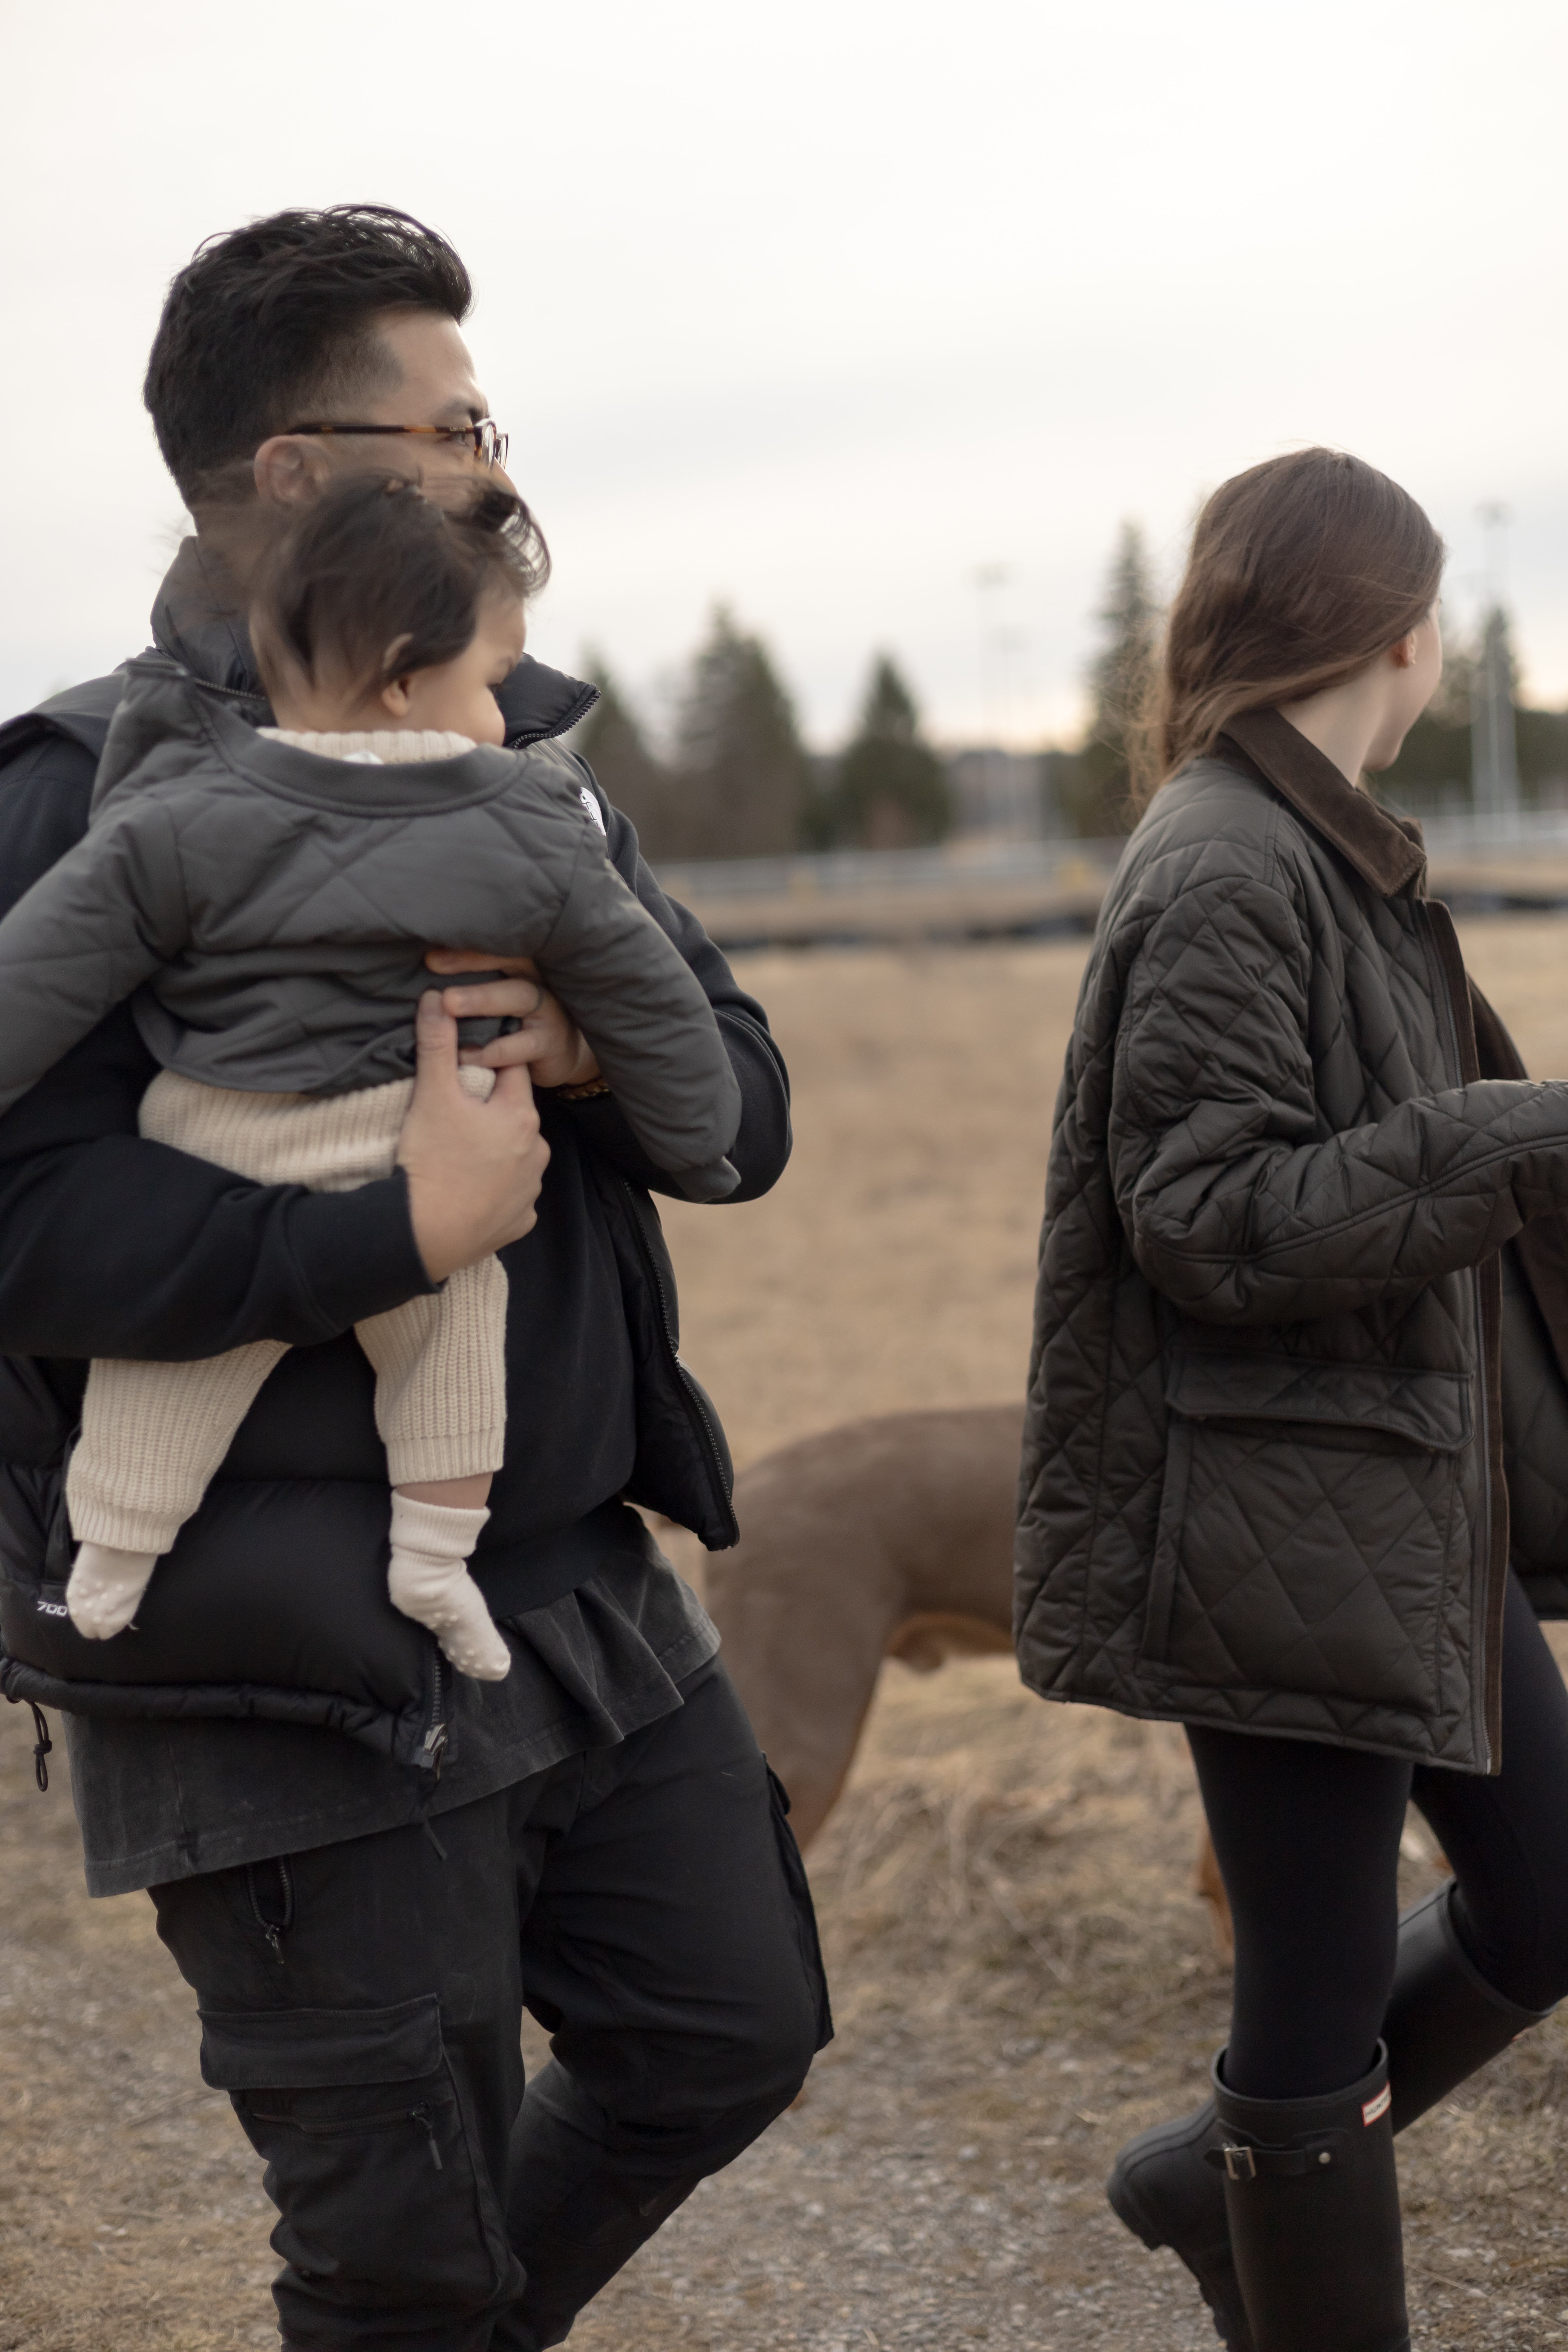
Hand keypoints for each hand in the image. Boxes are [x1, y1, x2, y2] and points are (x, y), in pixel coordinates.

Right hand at [397, 992, 549, 1281]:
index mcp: (523, 1116)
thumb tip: (436, 997)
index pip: (510, 1072)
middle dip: (488, 1111)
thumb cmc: (431, 1159)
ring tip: (457, 1156)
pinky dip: (493, 1191)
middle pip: (513, 1116)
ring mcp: (531, 1191)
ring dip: (492, 1152)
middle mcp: (538, 1153)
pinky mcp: (520, 1222)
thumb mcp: (432, 1094)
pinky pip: (509, 1196)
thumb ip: (437, 1043)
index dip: (485, 1065)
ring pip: (514, 1157)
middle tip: (452, 1117)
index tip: (462, 1070)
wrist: (425, 1233)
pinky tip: (468, 1190)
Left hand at [424, 948, 602, 1090]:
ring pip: (518, 996)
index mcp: (519, 965)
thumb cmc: (514, 1022)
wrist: (559, 1055)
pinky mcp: (551, 1042)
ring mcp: (547, 1009)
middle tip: (433, 963)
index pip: (495, 945)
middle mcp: (536, 979)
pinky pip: (524, 1044)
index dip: (464, 948)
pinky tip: (468, 1054)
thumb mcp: (494, 999)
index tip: (429, 956)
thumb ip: (468, 985)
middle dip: (471, 961)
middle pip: (510, 959)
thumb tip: (421, 977)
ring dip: (482, 998)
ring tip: (449, 1004)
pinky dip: (496, 1049)